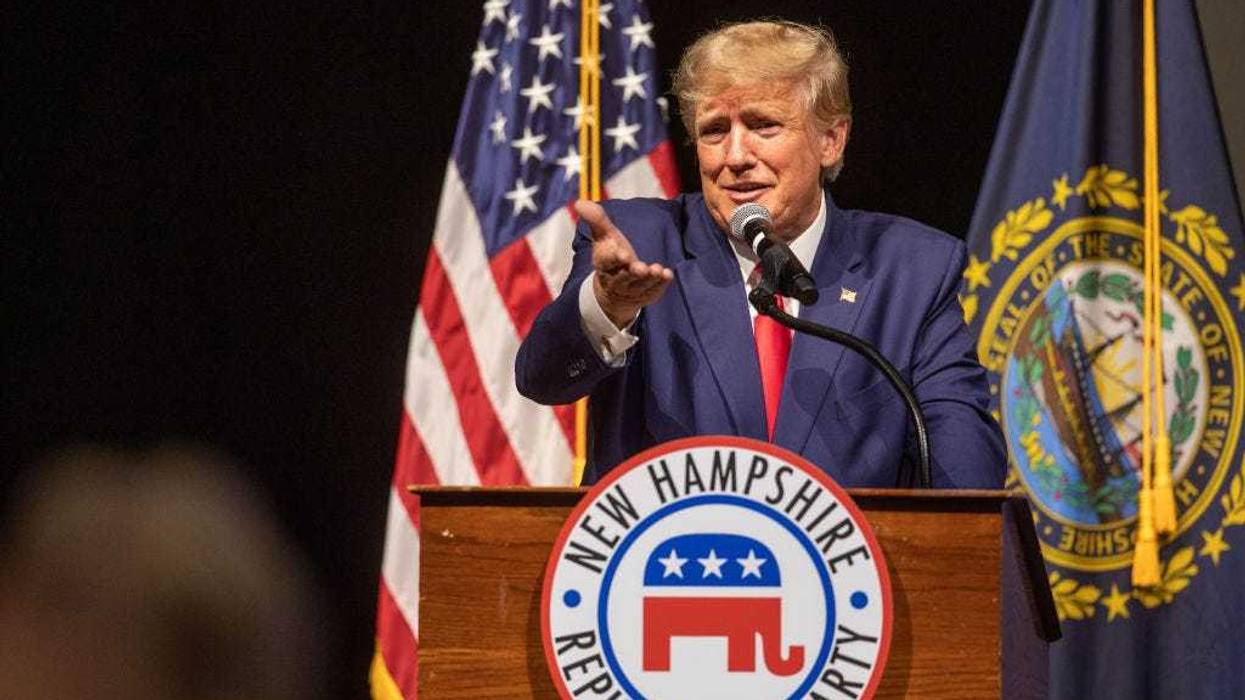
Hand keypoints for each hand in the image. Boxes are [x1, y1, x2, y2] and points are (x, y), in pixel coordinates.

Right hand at [575, 200, 673, 328]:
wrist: (613, 289)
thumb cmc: (611, 255)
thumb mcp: (604, 236)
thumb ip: (596, 219)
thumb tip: (579, 202)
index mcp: (604, 264)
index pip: (607, 261)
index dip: (615, 258)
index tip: (623, 254)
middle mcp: (616, 279)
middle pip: (623, 277)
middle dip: (633, 273)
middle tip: (641, 268)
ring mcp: (631, 290)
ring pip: (639, 286)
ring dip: (649, 278)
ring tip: (657, 270)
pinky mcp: (645, 295)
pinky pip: (653, 291)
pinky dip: (660, 284)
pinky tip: (668, 275)